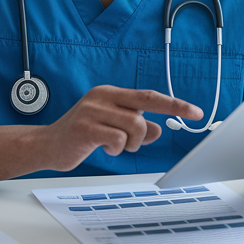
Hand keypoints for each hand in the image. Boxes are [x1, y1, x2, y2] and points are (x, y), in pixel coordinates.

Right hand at [41, 85, 202, 171]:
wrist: (47, 146)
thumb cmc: (80, 136)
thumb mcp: (112, 128)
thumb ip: (135, 127)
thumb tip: (157, 129)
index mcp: (110, 93)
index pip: (149, 96)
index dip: (174, 104)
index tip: (196, 112)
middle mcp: (102, 97)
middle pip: (143, 112)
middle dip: (146, 132)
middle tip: (136, 143)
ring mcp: (92, 110)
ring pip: (133, 127)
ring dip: (130, 144)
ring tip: (116, 147)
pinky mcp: (85, 128)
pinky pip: (118, 139)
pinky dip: (117, 149)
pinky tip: (105, 149)